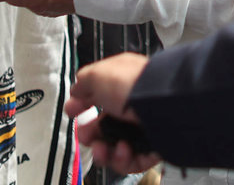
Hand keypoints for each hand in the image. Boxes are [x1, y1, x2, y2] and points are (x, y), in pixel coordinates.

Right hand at [64, 53, 160, 172]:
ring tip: (102, 148)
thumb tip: (76, 90)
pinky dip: (123, 159)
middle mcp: (133, 104)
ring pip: (116, 146)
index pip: (99, 94)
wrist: (161, 106)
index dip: (82, 103)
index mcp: (123, 82)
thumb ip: (83, 81)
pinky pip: (132, 160)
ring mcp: (143, 126)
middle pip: (105, 125)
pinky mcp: (153, 147)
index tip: (71, 111)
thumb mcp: (98, 74)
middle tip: (85, 135)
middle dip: (90, 134)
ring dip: (103, 151)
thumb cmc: (133, 85)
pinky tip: (123, 149)